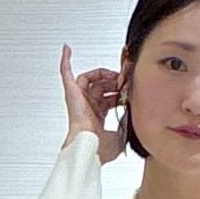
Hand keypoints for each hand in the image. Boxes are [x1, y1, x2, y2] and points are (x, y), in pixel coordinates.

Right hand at [60, 43, 127, 164]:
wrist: (90, 148)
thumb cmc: (100, 148)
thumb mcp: (122, 134)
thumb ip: (128, 120)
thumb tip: (134, 109)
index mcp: (98, 116)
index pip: (110, 97)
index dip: (121, 91)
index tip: (131, 88)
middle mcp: (88, 106)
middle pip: (102, 85)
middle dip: (116, 81)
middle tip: (126, 81)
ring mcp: (79, 99)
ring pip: (90, 78)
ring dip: (104, 74)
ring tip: (116, 76)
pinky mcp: (71, 94)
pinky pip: (66, 74)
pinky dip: (65, 61)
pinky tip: (67, 50)